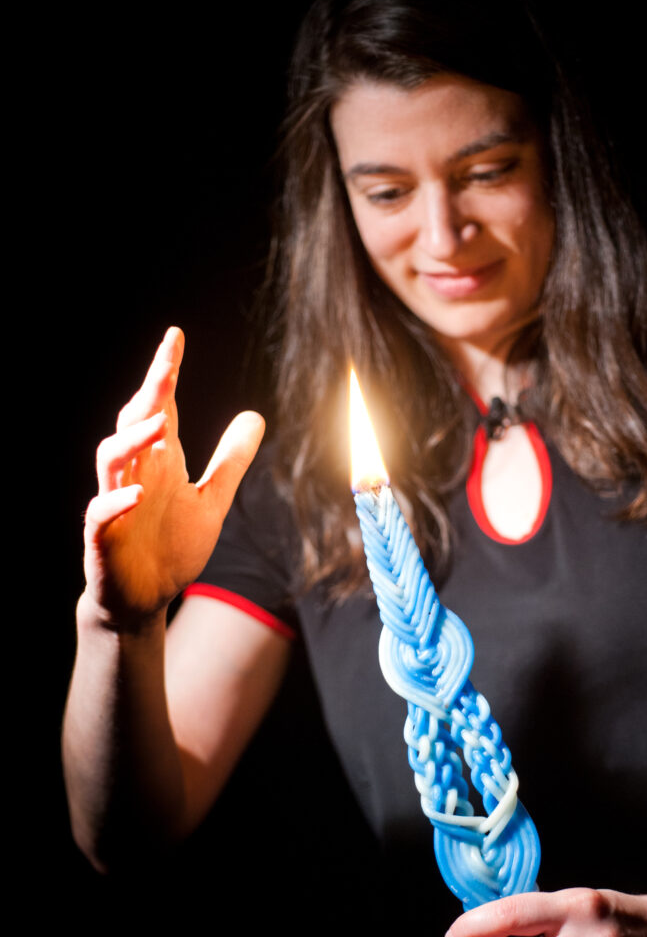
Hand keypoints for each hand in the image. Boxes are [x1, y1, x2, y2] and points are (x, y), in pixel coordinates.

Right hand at [83, 327, 263, 627]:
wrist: (145, 599)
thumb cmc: (171, 546)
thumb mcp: (213, 501)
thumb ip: (231, 461)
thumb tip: (255, 415)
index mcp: (159, 462)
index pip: (159, 408)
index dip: (165, 373)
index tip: (175, 337)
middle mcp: (134, 475)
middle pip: (132, 423)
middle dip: (148, 393)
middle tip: (167, 366)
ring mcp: (115, 504)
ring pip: (110, 460)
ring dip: (132, 440)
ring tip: (160, 424)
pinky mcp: (103, 538)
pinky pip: (100, 514)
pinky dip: (116, 502)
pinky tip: (139, 494)